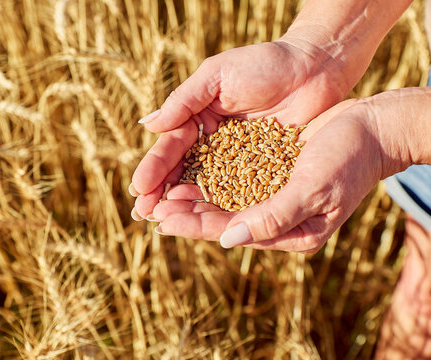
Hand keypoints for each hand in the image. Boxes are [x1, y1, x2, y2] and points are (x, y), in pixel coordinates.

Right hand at [130, 39, 346, 218]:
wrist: (315, 68)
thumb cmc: (266, 63)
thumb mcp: (218, 75)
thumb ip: (184, 100)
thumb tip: (147, 126)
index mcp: (198, 118)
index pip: (171, 147)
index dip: (154, 168)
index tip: (139, 187)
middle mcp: (213, 142)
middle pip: (183, 172)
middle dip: (162, 194)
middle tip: (144, 215)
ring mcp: (237, 159)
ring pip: (207, 186)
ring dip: (187, 206)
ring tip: (166, 224)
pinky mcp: (262, 171)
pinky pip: (239, 191)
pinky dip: (221, 206)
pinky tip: (206, 222)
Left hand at [151, 99, 385, 252]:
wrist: (371, 127)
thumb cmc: (349, 160)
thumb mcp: (314, 189)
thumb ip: (274, 217)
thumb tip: (230, 240)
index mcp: (290, 232)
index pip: (233, 232)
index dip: (196, 225)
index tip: (161, 220)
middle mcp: (277, 217)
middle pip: (222, 219)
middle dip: (186, 214)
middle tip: (148, 210)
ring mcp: (273, 194)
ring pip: (223, 199)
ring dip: (193, 195)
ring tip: (159, 193)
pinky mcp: (270, 172)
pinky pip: (233, 177)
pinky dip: (209, 176)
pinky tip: (187, 171)